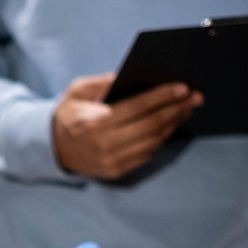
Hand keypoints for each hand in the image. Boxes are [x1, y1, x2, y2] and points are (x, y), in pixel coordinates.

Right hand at [52, 73, 202, 179]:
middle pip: (150, 125)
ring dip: (173, 124)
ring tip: (186, 109)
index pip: (136, 108)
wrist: (53, 146)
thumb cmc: (69, 113)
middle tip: (194, 97)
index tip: (182, 87)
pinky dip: (162, 138)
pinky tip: (171, 124)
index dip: (161, 97)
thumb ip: (105, 82)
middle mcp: (104, 146)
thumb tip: (138, 76)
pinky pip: (147, 153)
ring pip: (153, 141)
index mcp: (94, 123)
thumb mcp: (79, 91)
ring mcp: (112, 161)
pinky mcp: (117, 171)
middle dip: (175, 109)